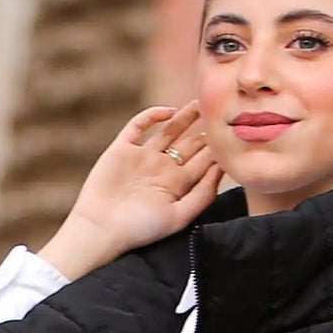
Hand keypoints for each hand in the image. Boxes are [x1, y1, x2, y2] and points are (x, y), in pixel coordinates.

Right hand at [39, 105, 223, 280]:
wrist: (100, 229)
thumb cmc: (139, 229)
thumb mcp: (178, 217)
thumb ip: (202, 195)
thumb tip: (222, 168)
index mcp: (177, 185)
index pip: (203, 160)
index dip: (217, 146)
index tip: (233, 132)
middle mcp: (162, 168)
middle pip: (189, 142)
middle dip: (205, 128)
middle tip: (222, 109)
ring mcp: (142, 157)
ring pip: (169, 130)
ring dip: (185, 116)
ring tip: (201, 103)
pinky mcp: (121, 149)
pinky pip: (139, 125)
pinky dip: (152, 115)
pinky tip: (168, 112)